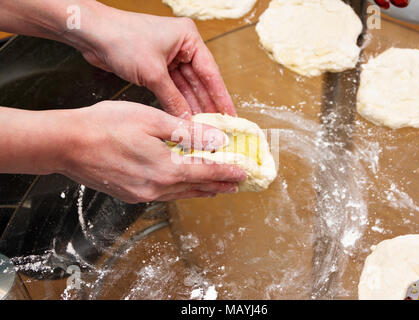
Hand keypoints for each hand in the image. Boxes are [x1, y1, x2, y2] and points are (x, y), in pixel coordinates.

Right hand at [60, 101, 245, 202]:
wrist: (67, 144)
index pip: (206, 172)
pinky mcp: (131, 194)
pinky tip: (183, 186)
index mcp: (166, 168)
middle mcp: (157, 187)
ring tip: (217, 189)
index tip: (243, 174)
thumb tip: (218, 140)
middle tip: (236, 184)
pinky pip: (165, 195)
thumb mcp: (152, 121)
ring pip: (181, 194)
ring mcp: (143, 194)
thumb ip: (188, 133)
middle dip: (219, 185)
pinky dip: (180, 191)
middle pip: (196, 187)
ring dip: (201, 190)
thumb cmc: (107, 126)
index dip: (227, 172)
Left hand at [79, 8, 235, 117]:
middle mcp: (182, 47)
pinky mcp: (156, 68)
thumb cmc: (122, 39)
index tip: (230, 115)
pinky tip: (185, 118)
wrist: (92, 35)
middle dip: (207, 104)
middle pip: (200, 81)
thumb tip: (188, 121)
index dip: (221, 96)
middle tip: (218, 126)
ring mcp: (169, 58)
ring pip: (186, 87)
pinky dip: (177, 103)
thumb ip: (173, 99)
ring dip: (192, 106)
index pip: (210, 72)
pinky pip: (172, 89)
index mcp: (188, 38)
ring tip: (203, 127)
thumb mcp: (153, 73)